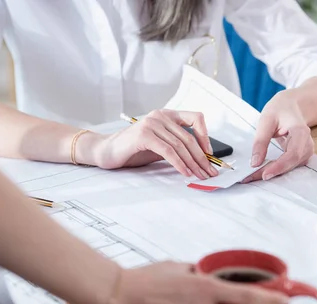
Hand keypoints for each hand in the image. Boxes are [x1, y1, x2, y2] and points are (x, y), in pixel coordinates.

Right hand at [91, 109, 218, 179]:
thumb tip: (200, 158)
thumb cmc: (132, 150)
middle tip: (210, 172)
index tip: (210, 155)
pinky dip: (179, 163)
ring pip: (180, 145)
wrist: (106, 152)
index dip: (206, 137)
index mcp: (166, 114)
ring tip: (200, 176)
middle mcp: (160, 116)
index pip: (196, 118)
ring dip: (193, 163)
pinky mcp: (144, 135)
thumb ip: (176, 146)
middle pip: (189, 137)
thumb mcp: (159, 145)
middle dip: (202, 157)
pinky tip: (185, 173)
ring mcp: (151, 124)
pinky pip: (168, 151)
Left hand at [243, 90, 314, 182]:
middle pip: (291, 164)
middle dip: (271, 172)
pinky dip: (275, 170)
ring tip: (251, 176)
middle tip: (249, 178)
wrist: (290, 107)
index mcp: (300, 132)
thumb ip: (260, 141)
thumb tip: (255, 163)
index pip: (293, 154)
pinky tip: (261, 171)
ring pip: (290, 168)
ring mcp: (305, 151)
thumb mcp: (266, 120)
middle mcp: (307, 144)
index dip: (279, 166)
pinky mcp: (300, 156)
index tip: (264, 175)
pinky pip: (288, 166)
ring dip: (272, 173)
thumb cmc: (279, 111)